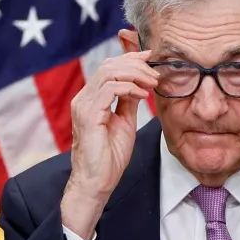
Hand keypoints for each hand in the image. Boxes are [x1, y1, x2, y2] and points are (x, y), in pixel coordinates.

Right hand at [60, 54, 158, 239]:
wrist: (97, 182)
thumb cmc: (108, 158)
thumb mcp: (125, 123)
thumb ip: (128, 103)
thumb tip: (139, 85)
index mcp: (91, 99)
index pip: (109, 68)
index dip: (129, 58)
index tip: (150, 58)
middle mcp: (84, 98)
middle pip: (109, 65)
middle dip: (136, 64)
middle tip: (156, 73)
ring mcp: (83, 105)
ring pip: (109, 72)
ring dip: (135, 74)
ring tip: (152, 83)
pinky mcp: (88, 115)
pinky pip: (109, 89)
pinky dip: (129, 88)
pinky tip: (142, 95)